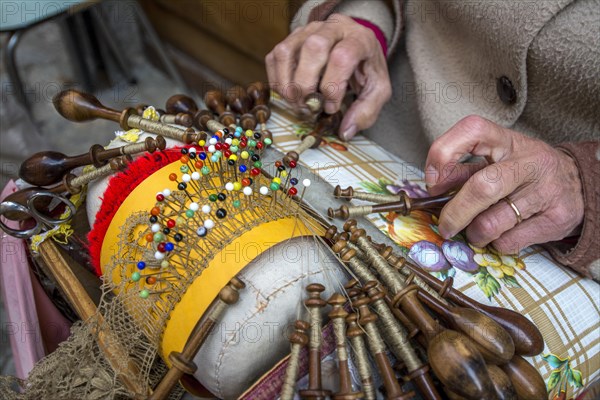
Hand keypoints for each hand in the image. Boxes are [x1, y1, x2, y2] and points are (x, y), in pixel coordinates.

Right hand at [265, 14, 390, 139]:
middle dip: (306, 85)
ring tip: (297, 104)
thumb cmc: (366, 68)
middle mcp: (333, 27)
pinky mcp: (292, 38)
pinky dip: (277, 81)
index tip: (331, 107)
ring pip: (286, 52)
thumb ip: (366, 111)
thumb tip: (345, 131)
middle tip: (309, 107)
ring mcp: (308, 30)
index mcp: (359, 39)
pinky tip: (290, 94)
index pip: (342, 57)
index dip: (332, 87)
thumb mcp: (377, 90)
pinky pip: (274, 57)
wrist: (356, 46)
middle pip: (312, 48)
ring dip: (287, 85)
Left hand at [425, 116, 583, 253]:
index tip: (433, 182)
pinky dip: (496, 244)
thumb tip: (431, 190)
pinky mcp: (557, 218)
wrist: (578, 184)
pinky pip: (509, 242)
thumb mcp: (496, 160)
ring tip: (477, 231)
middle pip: (482, 188)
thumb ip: (464, 170)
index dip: (444, 154)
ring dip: (474, 234)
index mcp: (507, 141)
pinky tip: (501, 234)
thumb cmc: (523, 172)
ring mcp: (546, 190)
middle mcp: (529, 162)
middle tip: (445, 225)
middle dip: (455, 213)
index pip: (472, 130)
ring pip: (492, 223)